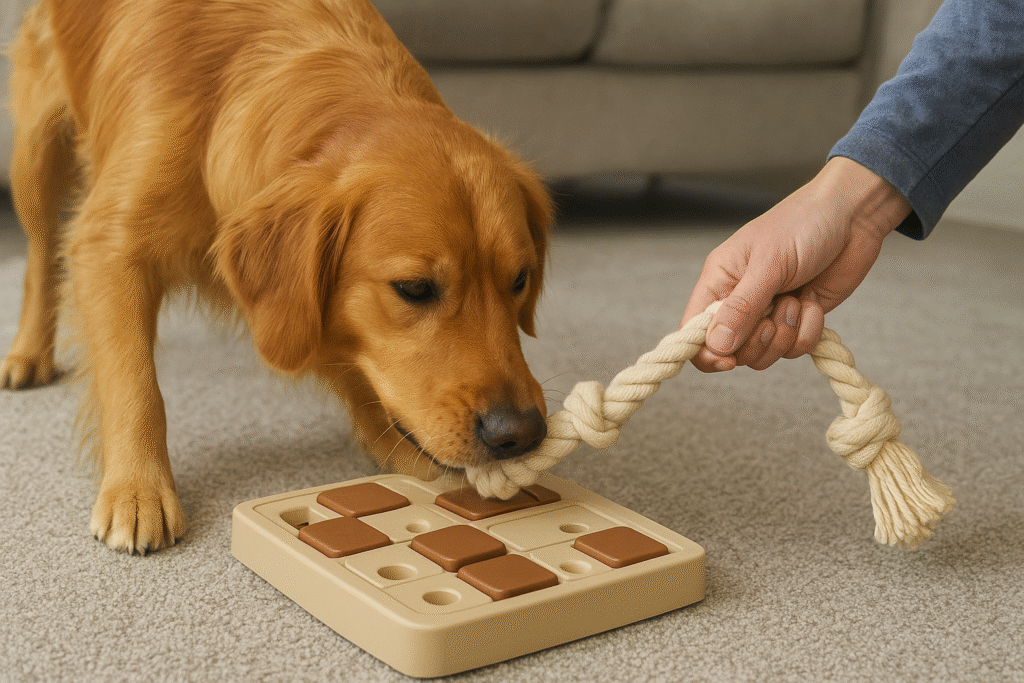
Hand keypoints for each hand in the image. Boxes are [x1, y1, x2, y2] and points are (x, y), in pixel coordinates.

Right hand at [682, 157, 911, 371]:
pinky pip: (796, 348)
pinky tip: (813, 301)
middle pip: (731, 351)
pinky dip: (809, 330)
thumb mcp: (769, 264)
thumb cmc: (804, 224)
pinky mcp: (798, 320)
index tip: (728, 359)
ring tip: (797, 299)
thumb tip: (715, 345)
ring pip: (764, 355)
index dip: (706, 352)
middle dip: (758, 342)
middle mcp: (739, 301)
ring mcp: (769, 313)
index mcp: (720, 281)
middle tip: (774, 316)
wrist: (853, 216)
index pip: (694, 331)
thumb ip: (741, 308)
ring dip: (786, 334)